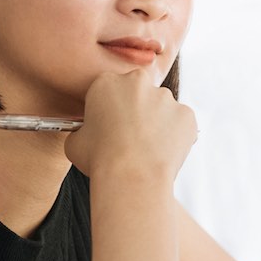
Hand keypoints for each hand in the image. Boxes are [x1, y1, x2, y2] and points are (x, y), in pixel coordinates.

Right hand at [63, 70, 196, 186]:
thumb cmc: (100, 160)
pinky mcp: (186, 114)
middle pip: (137, 93)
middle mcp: (138, 82)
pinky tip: (162, 153)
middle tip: (129, 137)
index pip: (109, 91)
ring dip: (155, 123)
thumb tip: (84, 135)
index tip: (109, 126)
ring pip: (161, 108)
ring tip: (146, 150)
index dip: (108, 110)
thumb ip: (81, 131)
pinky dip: (174, 135)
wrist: (133, 178)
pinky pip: (180, 123)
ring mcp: (166, 97)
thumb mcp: (74, 143)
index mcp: (106, 82)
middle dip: (135, 109)